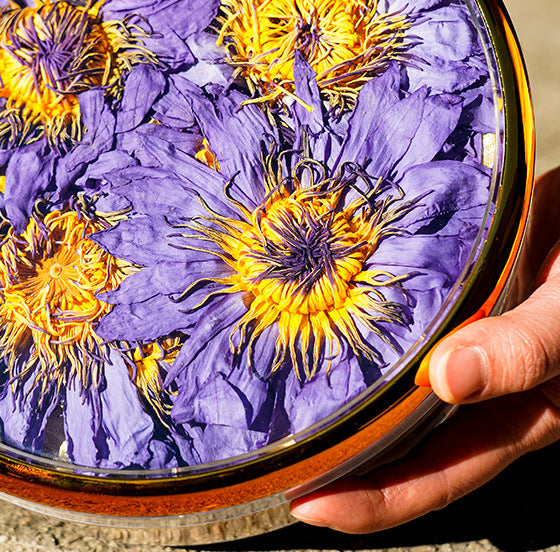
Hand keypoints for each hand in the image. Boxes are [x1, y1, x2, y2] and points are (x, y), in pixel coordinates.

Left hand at [288, 167, 559, 532]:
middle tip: (268, 445)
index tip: (308, 503)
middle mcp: (469, 383)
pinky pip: (386, 309)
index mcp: (509, 415)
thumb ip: (524, 351)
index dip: (373, 498)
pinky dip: (350, 311)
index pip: (433, 474)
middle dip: (334, 446)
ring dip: (335, 377)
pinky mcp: (436, 290)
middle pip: (393, 431)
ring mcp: (449, 335)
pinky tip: (307, 302)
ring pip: (382, 370)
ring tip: (270, 378)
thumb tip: (447, 378)